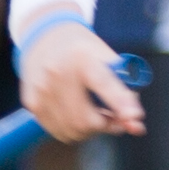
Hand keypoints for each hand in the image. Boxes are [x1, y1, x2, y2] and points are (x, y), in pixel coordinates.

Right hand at [19, 20, 142, 139]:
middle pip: (86, 120)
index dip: (120, 103)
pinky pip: (58, 131)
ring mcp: (42, 89)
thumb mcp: (108, 60)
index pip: (103, 83)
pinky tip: (76, 114)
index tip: (135, 117)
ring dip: (90, 130)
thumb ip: (125, 92)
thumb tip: (136, 126)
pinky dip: (72, 130)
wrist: (45, 38)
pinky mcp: (32, 102)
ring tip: (94, 113)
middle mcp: (57, 73)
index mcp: (81, 56)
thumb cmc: (84, 53)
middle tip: (114, 118)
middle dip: (106, 125)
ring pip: (73, 131)